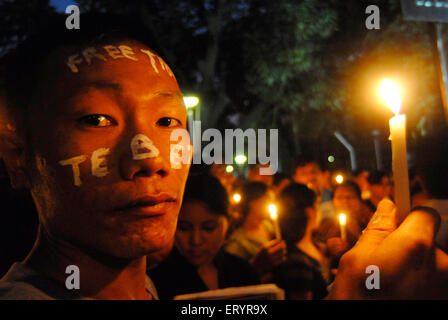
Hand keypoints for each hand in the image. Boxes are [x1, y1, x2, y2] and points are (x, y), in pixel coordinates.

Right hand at [251, 239, 286, 275]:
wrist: (256, 266)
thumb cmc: (261, 255)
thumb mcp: (264, 247)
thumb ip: (271, 243)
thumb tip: (280, 240)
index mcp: (265, 247)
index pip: (277, 241)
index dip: (281, 242)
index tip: (281, 242)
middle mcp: (268, 252)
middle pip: (281, 247)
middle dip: (284, 246)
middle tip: (284, 246)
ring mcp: (271, 258)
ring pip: (283, 252)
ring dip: (284, 251)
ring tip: (282, 251)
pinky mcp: (274, 264)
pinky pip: (283, 259)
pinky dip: (283, 257)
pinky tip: (280, 257)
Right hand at [328, 199, 447, 298]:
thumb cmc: (359, 299)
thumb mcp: (357, 259)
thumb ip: (377, 229)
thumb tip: (387, 206)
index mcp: (417, 245)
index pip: (426, 213)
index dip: (408, 216)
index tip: (396, 223)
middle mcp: (441, 263)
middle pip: (428, 241)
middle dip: (407, 246)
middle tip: (381, 260)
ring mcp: (444, 285)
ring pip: (429, 264)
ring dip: (410, 268)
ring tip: (383, 282)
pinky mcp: (441, 297)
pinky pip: (430, 282)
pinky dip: (416, 283)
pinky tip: (394, 291)